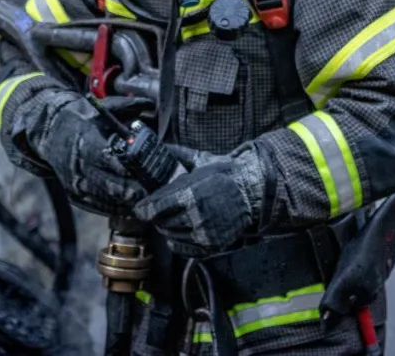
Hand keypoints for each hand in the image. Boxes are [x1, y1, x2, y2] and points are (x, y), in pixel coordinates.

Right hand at [9, 86, 147, 215]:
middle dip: (134, 189)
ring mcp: (75, 183)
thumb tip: (149, 103)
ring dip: (128, 202)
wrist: (49, 134)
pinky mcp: (75, 196)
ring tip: (150, 199)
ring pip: (105, 199)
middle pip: (109, 184)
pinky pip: (99, 207)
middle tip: (156, 189)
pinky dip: (118, 208)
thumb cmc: (82, 119)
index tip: (149, 170)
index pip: (108, 158)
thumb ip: (126, 106)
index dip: (129, 167)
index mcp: (85, 141)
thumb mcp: (100, 109)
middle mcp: (77, 165)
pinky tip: (134, 205)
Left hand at [133, 144, 267, 257]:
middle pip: (161, 222)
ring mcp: (203, 232)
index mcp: (190, 193)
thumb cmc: (227, 175)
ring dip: (168, 227)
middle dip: (157, 216)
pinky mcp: (210, 245)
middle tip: (160, 211)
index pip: (155, 207)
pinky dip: (178, 241)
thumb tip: (160, 147)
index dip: (144, 208)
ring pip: (171, 235)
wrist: (253, 192)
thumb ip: (179, 156)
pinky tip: (181, 231)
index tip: (141, 208)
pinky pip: (183, 248)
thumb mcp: (203, 161)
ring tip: (174, 219)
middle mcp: (195, 215)